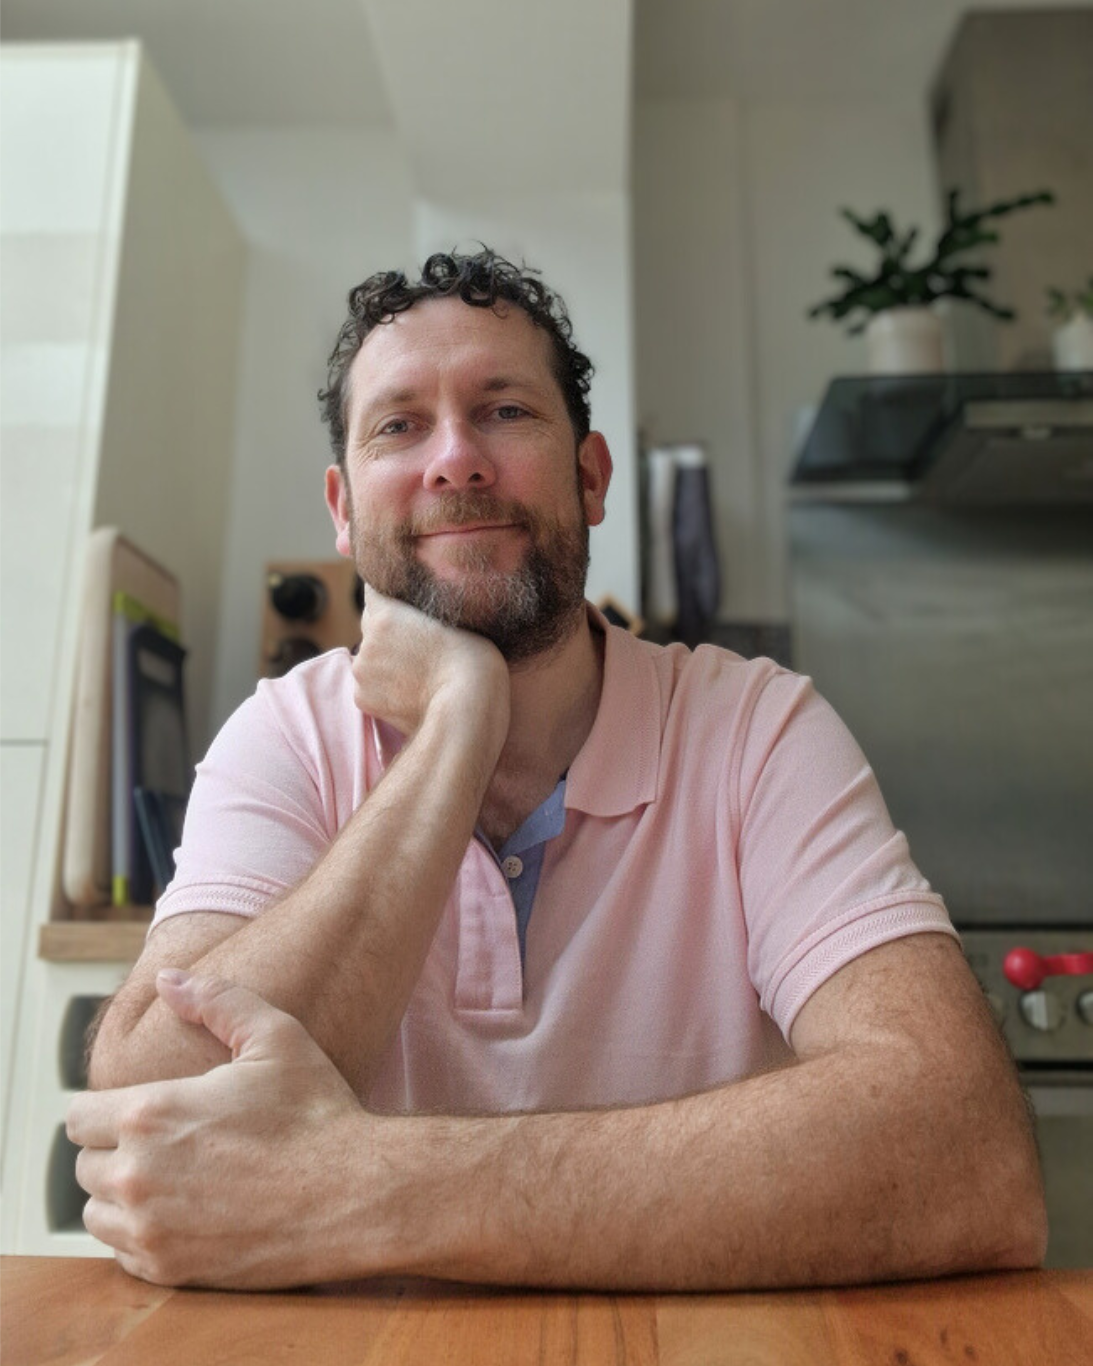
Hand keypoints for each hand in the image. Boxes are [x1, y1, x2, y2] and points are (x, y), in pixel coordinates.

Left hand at [67, 971, 371, 1288]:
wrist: (354, 1195)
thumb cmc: (317, 1113)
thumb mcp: (275, 1037)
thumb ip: (216, 1001)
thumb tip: (167, 980)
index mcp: (151, 1112)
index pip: (77, 1116)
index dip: (103, 1108)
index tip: (135, 1109)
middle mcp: (137, 1174)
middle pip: (84, 1165)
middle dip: (115, 1150)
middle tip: (163, 1142)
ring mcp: (150, 1229)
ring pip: (96, 1213)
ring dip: (121, 1196)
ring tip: (169, 1178)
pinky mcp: (170, 1270)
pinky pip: (122, 1254)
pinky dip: (142, 1235)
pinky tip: (183, 1214)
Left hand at [353, 584, 509, 745]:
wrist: (465, 711)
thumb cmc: (473, 662)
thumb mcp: (455, 618)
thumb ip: (423, 613)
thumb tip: (416, 613)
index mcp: (387, 614)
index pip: (374, 590)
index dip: (390, 596)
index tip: (404, 604)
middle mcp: (367, 640)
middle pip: (371, 626)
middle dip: (389, 631)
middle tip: (420, 645)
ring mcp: (362, 671)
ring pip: (370, 658)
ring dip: (386, 662)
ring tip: (419, 675)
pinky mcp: (362, 699)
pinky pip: (370, 686)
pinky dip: (384, 688)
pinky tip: (410, 693)